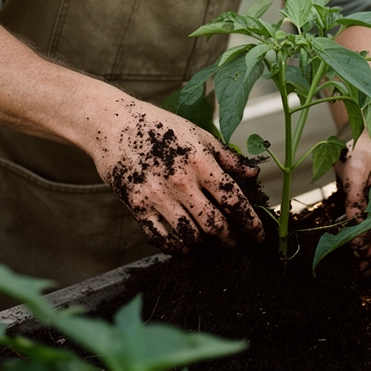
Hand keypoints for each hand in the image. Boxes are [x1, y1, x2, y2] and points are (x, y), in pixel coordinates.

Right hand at [92, 98, 263, 254]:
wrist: (113, 123)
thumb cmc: (157, 124)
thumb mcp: (197, 133)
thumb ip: (226, 157)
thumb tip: (252, 174)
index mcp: (200, 161)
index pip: (233, 199)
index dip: (250, 221)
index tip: (258, 233)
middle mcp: (181, 181)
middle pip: (214, 223)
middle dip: (230, 238)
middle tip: (235, 242)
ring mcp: (157, 196)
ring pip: (190, 235)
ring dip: (205, 245)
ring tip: (211, 244)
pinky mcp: (137, 205)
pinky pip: (160, 237)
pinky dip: (175, 247)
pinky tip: (184, 246)